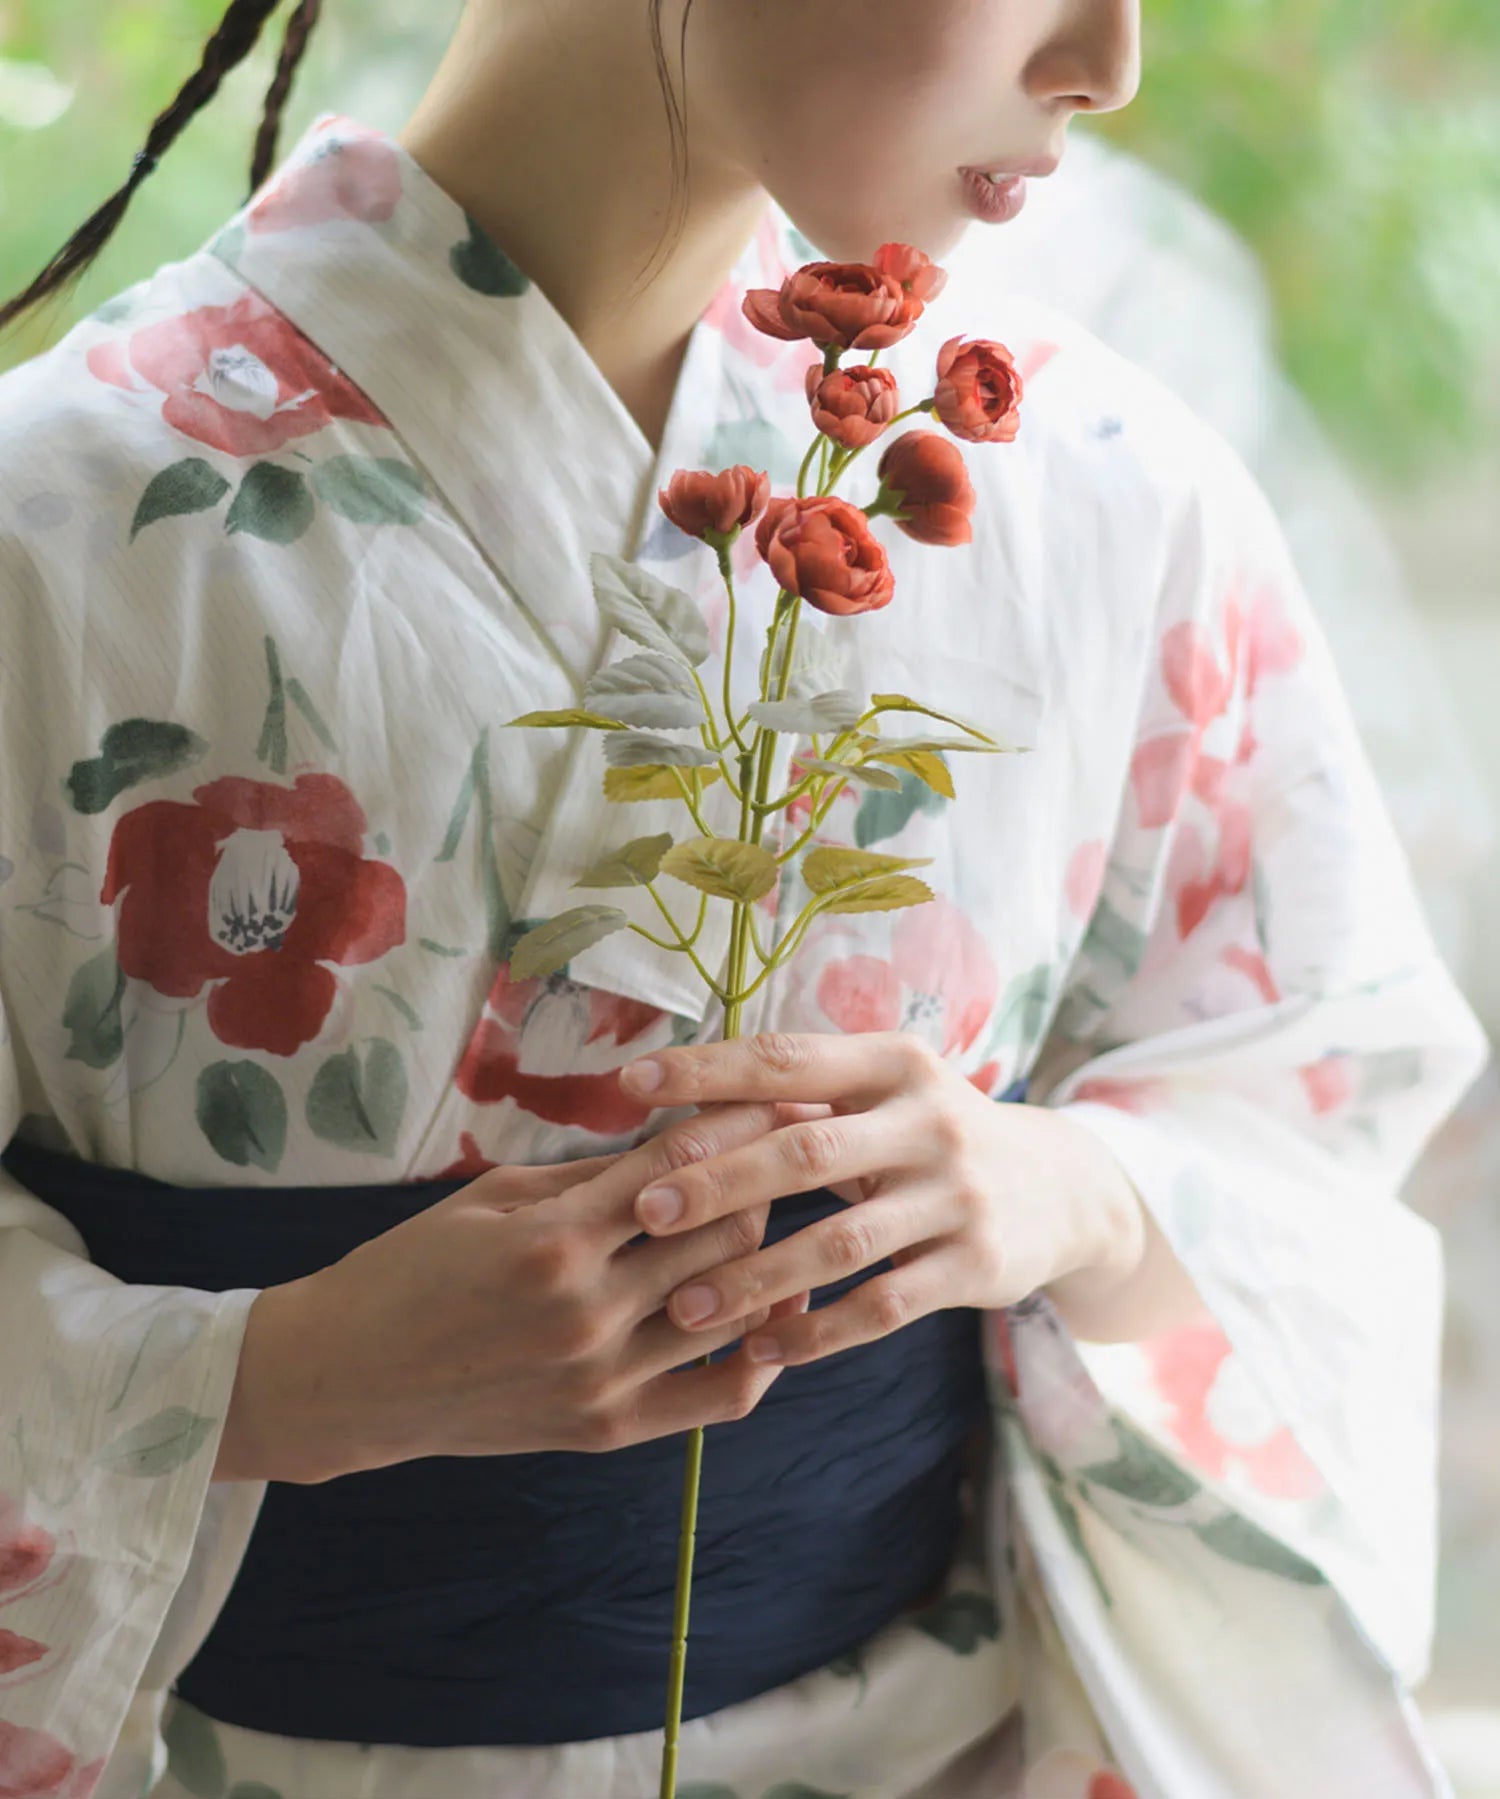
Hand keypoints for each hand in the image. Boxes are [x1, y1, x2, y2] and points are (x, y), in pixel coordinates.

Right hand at [214, 1099, 822, 1483]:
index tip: (778, 1095)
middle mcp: (587, 1310)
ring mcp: (602, 1377)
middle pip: (721, 1232)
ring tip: (788, 1217)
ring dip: (769, 1256)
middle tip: (790, 1150)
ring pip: (732, 1306)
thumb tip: (680, 1139)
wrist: (346, 1379)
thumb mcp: (490, 1199)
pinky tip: (775, 1308)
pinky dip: (762, 1350)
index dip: (737, 1125)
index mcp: (554, 1239)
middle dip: (762, 1181)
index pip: (678, 1168)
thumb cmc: (408, 1269)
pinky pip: (720, 1396)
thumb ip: (589, 1178)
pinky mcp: (607, 1429)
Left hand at [615, 1030, 1110, 1365]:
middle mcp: (928, 1121)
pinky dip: (818, 1331)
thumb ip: (799, 1096)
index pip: (786, 1058)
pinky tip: (762, 1349)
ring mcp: (955, 1196)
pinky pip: (883, 1308)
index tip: (630, 1084)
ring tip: (684, 1309)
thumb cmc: (930, 1134)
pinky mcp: (975, 1266)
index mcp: (892, 1063)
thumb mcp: (883, 1093)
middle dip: (719, 1183)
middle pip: (805, 1150)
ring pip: (838, 1243)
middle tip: (644, 1214)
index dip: (707, 1070)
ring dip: (755, 1277)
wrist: (1061, 1189)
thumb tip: (678, 1095)